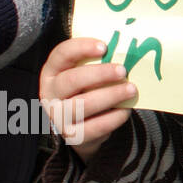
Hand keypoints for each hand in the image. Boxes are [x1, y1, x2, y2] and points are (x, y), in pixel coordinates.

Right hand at [39, 37, 135, 159]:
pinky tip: (126, 110)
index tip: (104, 47)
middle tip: (123, 70)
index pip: (61, 54)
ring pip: (82, 105)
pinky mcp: (72, 135)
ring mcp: (58, 116)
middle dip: (99, 74)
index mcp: (52, 72)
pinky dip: (113, 118)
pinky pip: (94, 127)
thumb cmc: (87, 89)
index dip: (81, 48)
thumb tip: (127, 48)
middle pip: (71, 80)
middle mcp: (50, 93)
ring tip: (132, 89)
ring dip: (110, 95)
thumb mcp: (87, 72)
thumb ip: (99, 60)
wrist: (82, 125)